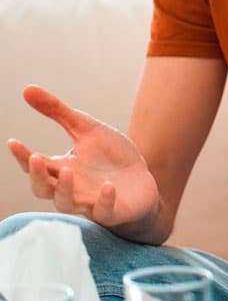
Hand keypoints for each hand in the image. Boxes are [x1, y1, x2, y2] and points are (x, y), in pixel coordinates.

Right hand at [7, 86, 159, 226]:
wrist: (142, 182)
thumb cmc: (111, 158)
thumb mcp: (86, 129)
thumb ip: (58, 112)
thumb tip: (26, 88)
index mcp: (63, 169)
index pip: (37, 165)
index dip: (23, 156)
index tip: (14, 142)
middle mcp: (72, 188)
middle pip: (45, 189)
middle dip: (39, 176)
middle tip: (35, 158)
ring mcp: (91, 202)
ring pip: (68, 204)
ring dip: (65, 190)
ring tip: (69, 170)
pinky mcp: (114, 211)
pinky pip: (105, 212)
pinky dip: (105, 201)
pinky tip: (109, 186)